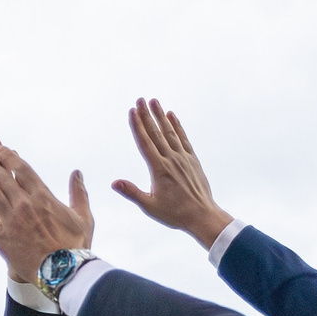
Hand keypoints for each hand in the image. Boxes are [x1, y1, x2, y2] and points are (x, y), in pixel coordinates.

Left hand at [0, 137, 91, 282]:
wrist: (63, 272)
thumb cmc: (76, 246)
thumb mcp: (82, 217)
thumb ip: (79, 193)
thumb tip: (77, 173)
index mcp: (43, 196)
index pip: (22, 169)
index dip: (10, 157)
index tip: (1, 150)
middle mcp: (25, 204)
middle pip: (2, 177)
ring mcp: (11, 220)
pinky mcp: (0, 236)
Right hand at [110, 99, 232, 248]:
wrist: (202, 215)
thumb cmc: (174, 214)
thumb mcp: (149, 206)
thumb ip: (132, 192)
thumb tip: (114, 183)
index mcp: (159, 169)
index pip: (145, 142)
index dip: (137, 126)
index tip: (132, 111)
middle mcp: (171, 159)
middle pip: (156, 133)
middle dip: (147, 115)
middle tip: (140, 100)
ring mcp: (183, 158)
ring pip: (170, 132)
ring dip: (161, 116)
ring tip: (154, 102)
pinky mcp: (192, 160)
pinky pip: (183, 139)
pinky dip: (177, 126)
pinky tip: (172, 116)